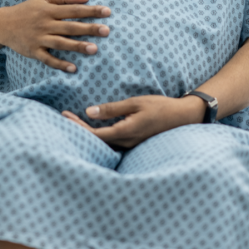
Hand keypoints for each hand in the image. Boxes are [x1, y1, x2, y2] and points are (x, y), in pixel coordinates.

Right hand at [0, 0, 109, 72]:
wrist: (2, 24)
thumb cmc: (26, 10)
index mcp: (48, 10)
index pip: (73, 9)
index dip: (90, 10)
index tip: (107, 11)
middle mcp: (45, 24)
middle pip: (70, 26)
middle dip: (89, 28)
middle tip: (107, 30)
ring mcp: (39, 39)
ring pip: (61, 43)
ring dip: (77, 46)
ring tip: (94, 49)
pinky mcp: (34, 51)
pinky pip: (48, 59)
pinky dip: (60, 64)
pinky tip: (73, 68)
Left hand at [61, 94, 205, 147]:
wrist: (184, 117)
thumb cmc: (160, 107)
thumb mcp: (135, 103)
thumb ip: (112, 109)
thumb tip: (89, 111)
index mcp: (126, 132)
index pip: (95, 134)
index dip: (78, 127)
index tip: (65, 115)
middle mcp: (127, 142)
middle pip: (97, 140)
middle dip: (79, 129)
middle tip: (64, 117)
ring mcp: (131, 145)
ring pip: (104, 143)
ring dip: (88, 133)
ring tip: (74, 121)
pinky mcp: (134, 142)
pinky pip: (112, 142)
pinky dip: (99, 135)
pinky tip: (93, 127)